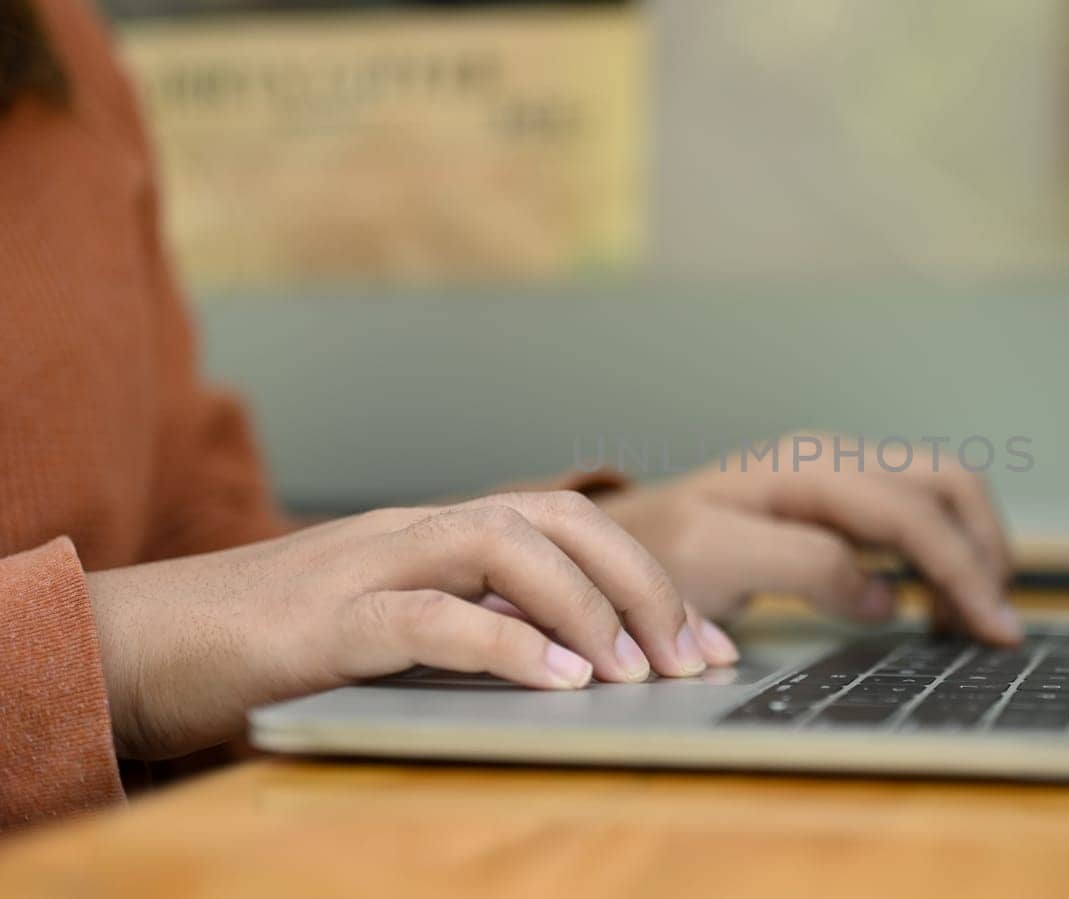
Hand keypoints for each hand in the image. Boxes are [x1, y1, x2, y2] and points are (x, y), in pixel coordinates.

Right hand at [86, 492, 724, 760]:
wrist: (137, 642)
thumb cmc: (271, 644)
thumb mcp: (391, 629)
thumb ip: (468, 629)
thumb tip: (568, 665)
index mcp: (437, 535)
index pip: (568, 524)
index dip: (648, 577)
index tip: (709, 644)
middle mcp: (414, 533)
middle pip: (556, 518)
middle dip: (640, 583)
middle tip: (693, 659)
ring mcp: (367, 567)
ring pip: (502, 545)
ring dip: (583, 606)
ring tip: (634, 671)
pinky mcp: (323, 623)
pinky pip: (429, 615)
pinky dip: (503, 645)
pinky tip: (556, 685)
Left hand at [596, 432, 1018, 644]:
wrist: (616, 537)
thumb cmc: (655, 550)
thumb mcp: (714, 560)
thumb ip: (803, 567)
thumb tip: (886, 594)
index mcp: (807, 469)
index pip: (911, 514)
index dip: (961, 572)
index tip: (994, 633)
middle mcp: (834, 458)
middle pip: (947, 484)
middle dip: (985, 552)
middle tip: (994, 627)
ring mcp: (839, 472)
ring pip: (943, 491)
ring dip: (973, 549)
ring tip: (970, 621)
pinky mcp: (840, 495)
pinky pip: (918, 508)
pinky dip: (947, 551)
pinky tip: (936, 604)